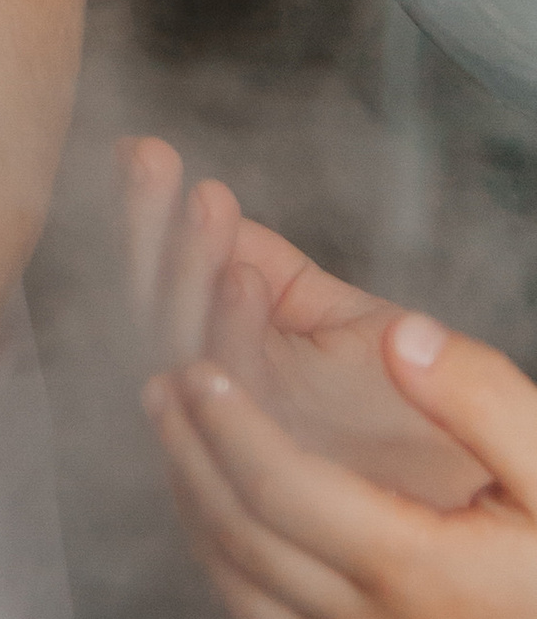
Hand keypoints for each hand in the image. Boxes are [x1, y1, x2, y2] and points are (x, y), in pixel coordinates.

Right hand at [124, 140, 485, 509]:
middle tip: (150, 162)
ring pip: (184, 344)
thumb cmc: (408, 391)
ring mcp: (239, 431)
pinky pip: (240, 392)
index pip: (162, 278)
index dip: (145, 216)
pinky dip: (237, 329)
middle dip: (147, 229)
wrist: (478, 463)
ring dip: (189, 267)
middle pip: (155, 308)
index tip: (141, 152)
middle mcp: (218, 393)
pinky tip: (243, 277)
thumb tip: (197, 192)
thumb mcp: (327, 311)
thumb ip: (260, 259)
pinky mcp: (275, 466)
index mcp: (222, 352)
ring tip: (205, 202)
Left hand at [147, 321, 536, 618]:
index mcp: (416, 570)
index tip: (194, 367)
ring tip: (178, 453)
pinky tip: (225, 557)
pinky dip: (233, 602)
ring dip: (199, 521)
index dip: (227, 421)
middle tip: (163, 392)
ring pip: (245, 602)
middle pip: (246, 540)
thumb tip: (400, 336)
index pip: (280, 486)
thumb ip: (478, 397)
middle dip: (192, 457)